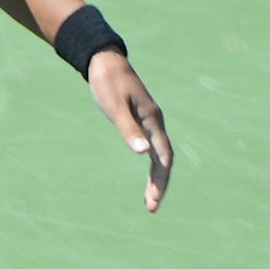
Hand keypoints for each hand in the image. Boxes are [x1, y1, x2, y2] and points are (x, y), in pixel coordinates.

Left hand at [88, 50, 172, 211]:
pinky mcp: (141, 120)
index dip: (160, 179)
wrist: (105, 61)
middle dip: (160, 184)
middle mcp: (155, 122)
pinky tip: (146, 176)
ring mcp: (149, 122)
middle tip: (152, 207)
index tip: (154, 199)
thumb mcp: (115, 106)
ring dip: (156, 177)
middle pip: (164, 159)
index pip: (163, 156)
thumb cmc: (108, 82)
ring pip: (159, 155)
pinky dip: (150, 164)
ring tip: (150, 200)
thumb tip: (142, 153)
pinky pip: (151, 147)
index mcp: (152, 120)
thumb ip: (128, 129)